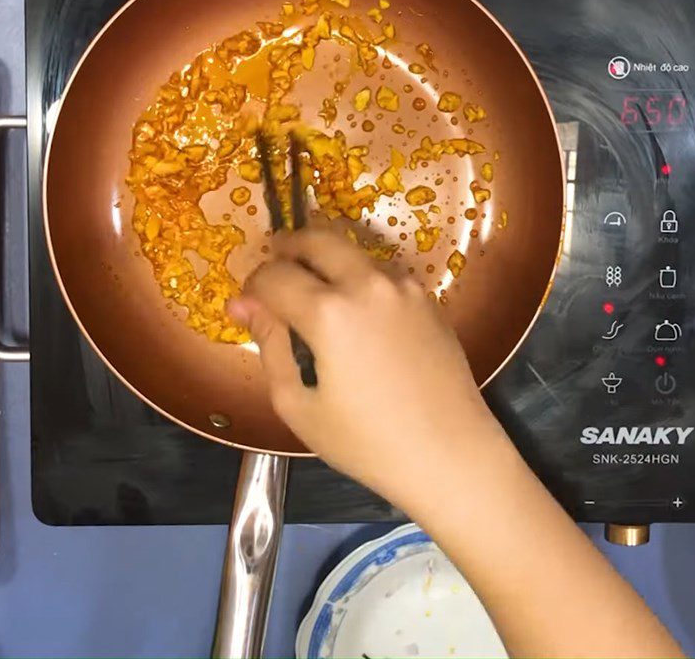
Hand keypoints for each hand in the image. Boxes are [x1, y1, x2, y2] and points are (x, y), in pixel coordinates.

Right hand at [228, 226, 504, 511]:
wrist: (450, 454)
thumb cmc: (367, 442)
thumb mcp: (299, 404)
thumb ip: (270, 345)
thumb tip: (244, 305)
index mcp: (330, 312)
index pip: (275, 275)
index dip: (253, 285)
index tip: (248, 303)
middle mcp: (369, 284)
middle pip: (318, 239)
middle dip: (289, 245)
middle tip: (276, 264)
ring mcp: (404, 287)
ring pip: (354, 251)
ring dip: (328, 258)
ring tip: (314, 289)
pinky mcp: (428, 299)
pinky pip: (383, 273)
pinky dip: (360, 277)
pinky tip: (357, 311)